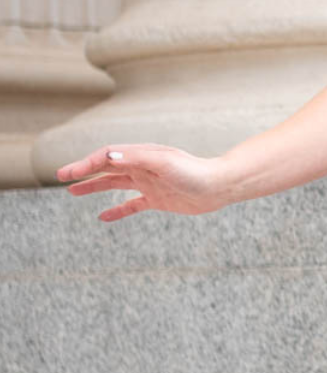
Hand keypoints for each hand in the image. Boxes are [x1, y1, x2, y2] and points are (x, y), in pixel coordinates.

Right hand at [55, 144, 229, 221]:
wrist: (219, 187)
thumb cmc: (194, 171)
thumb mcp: (164, 162)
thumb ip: (137, 158)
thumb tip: (108, 156)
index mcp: (141, 155)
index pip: (106, 156)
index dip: (85, 163)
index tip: (67, 174)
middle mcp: (142, 167)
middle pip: (106, 167)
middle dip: (84, 171)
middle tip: (62, 177)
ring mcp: (149, 183)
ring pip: (115, 184)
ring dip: (94, 187)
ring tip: (72, 192)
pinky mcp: (158, 199)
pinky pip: (132, 204)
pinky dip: (117, 210)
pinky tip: (103, 217)